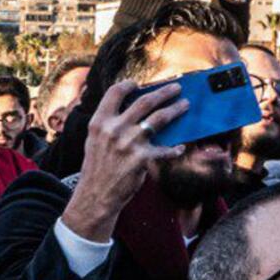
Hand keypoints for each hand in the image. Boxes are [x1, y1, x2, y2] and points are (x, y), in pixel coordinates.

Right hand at [61, 80, 187, 242]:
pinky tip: (180, 147)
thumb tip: (131, 110)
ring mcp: (129, 143)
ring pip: (159, 119)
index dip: (128, 85)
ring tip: (184, 105)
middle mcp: (114, 129)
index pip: (114, 93)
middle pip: (144, 102)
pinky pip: (165, 149)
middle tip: (176, 88)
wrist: (95, 195)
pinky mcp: (142, 159)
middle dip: (164, 92)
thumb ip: (108, 124)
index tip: (138, 84)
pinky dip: (174, 148)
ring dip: (175, 110)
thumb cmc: (97, 168)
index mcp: (99, 122)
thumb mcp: (94, 141)